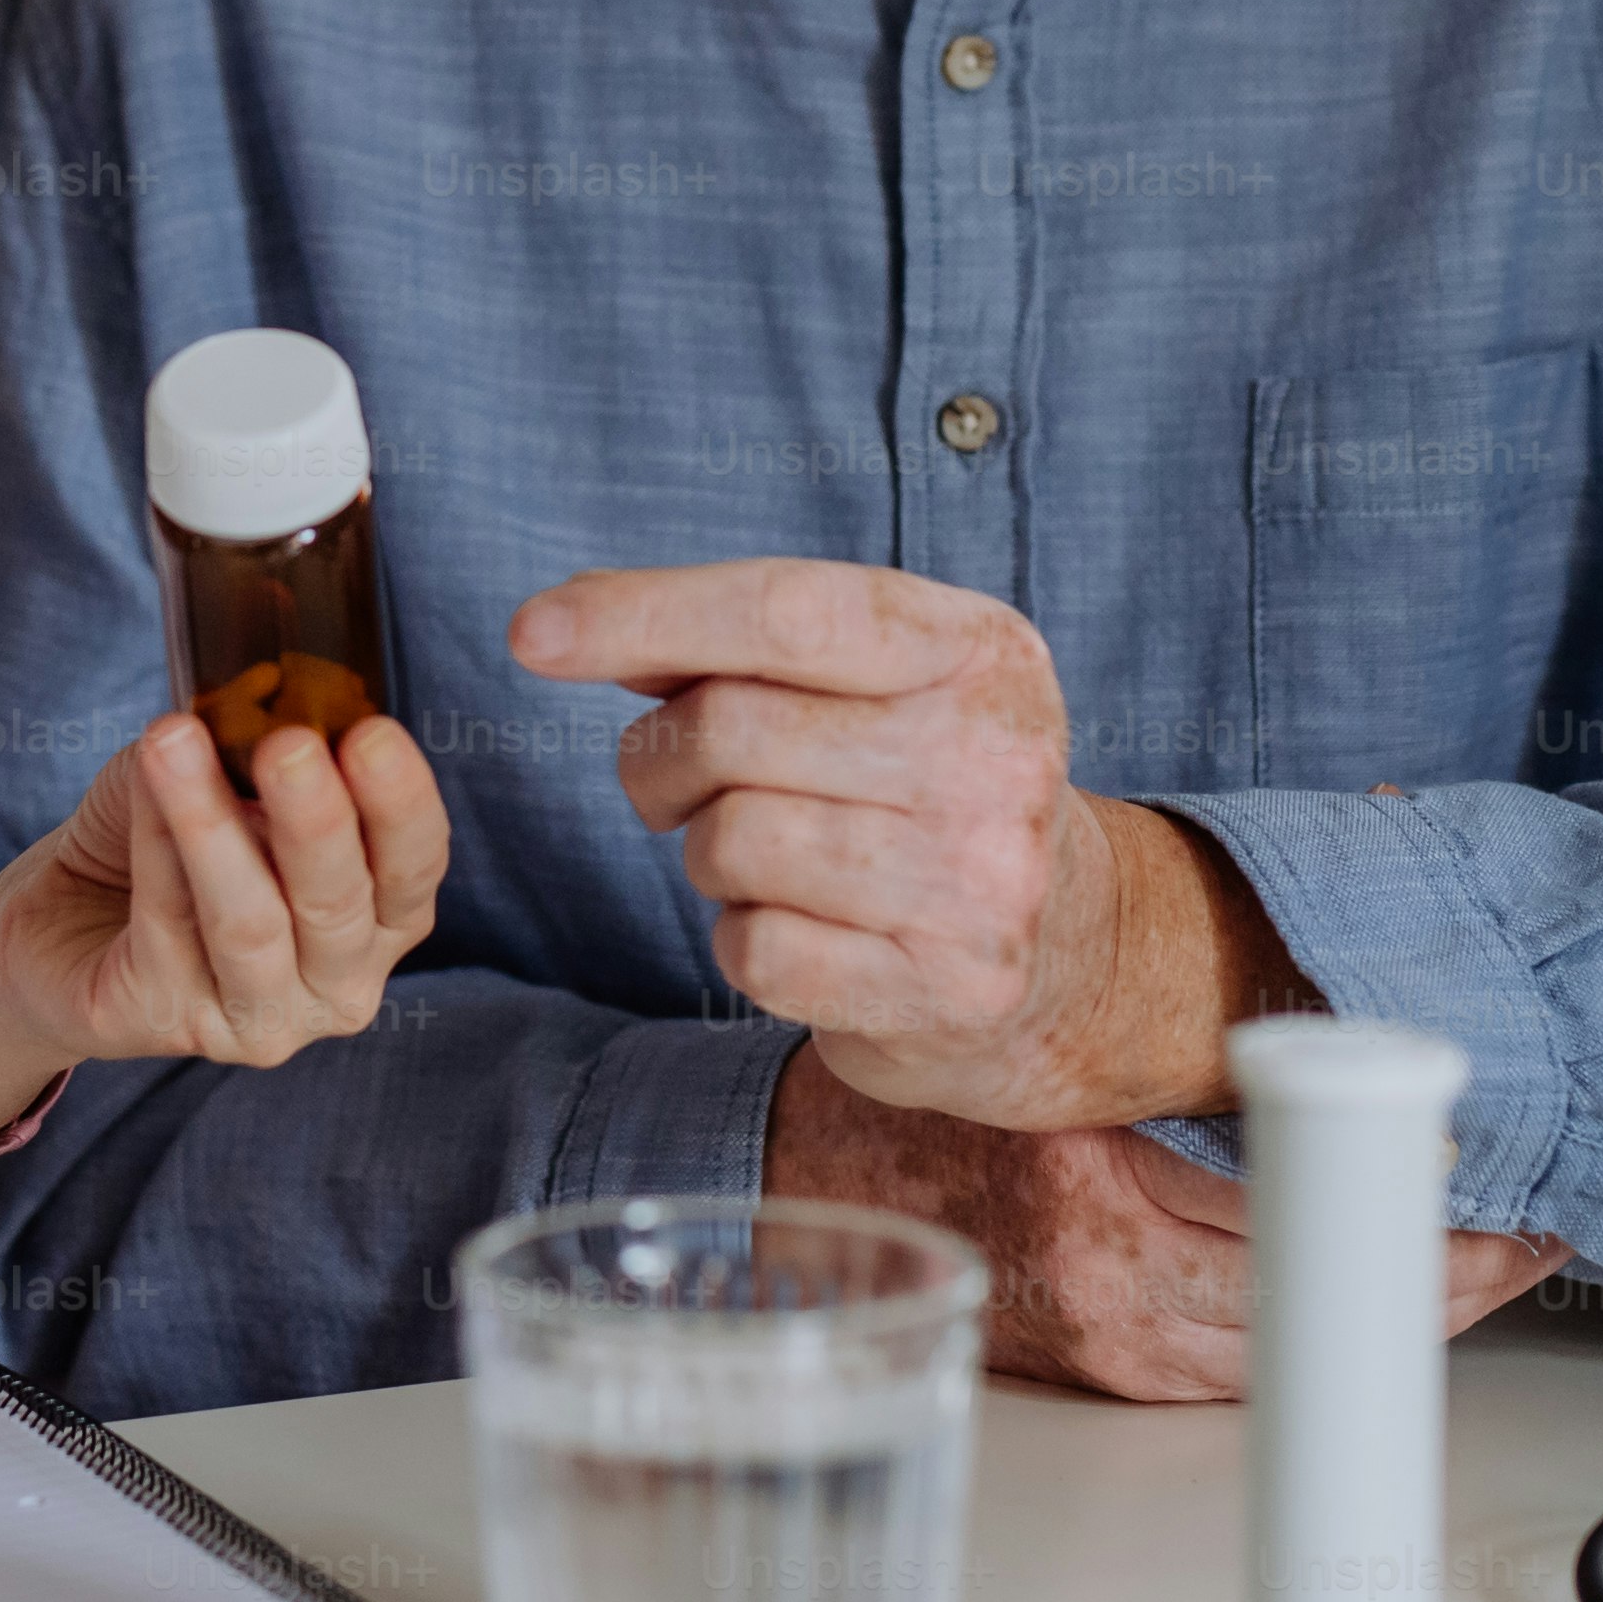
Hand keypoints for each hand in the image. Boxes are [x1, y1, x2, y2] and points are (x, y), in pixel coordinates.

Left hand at [0, 710, 452, 1154]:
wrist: (59, 922)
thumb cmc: (163, 843)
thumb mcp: (220, 779)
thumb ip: (249, 746)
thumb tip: (257, 692)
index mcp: (377, 919)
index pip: (414, 867)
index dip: (402, 804)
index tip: (372, 735)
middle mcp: (336, 984)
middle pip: (340, 904)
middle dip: (317, 820)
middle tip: (289, 746)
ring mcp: (258, 1020)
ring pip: (249, 924)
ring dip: (211, 827)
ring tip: (176, 744)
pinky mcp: (167, 1022)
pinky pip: (164, 925)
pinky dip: (152, 843)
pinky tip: (141, 779)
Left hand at [514, 558, 1285, 1129]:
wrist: (1072, 953)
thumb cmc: (921, 788)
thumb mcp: (869, 681)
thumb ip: (731, 645)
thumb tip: (565, 621)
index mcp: (978, 648)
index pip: (783, 609)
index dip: (644, 612)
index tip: (531, 632)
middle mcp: (998, 754)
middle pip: (732, 728)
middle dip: (662, 757)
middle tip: (680, 784)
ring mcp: (986, 880)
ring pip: (732, 842)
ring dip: (708, 853)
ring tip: (765, 856)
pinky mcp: (952, 991)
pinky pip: (754, 953)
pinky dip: (742, 941)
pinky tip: (802, 930)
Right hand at [769, 1044, 1571, 1401]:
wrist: (814, 1169)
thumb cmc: (939, 1078)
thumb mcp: (1060, 1025)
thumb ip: (1186, 1013)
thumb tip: (1350, 938)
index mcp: (1099, 1175)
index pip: (1311, 1208)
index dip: (1424, 1211)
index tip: (1510, 1187)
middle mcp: (1108, 1273)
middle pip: (1327, 1291)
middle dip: (1445, 1265)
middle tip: (1536, 1227)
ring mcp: (1108, 1337)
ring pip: (1303, 1342)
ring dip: (1400, 1306)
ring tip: (1484, 1257)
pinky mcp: (1106, 1373)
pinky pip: (1246, 1365)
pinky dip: (1319, 1328)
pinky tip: (1369, 1291)